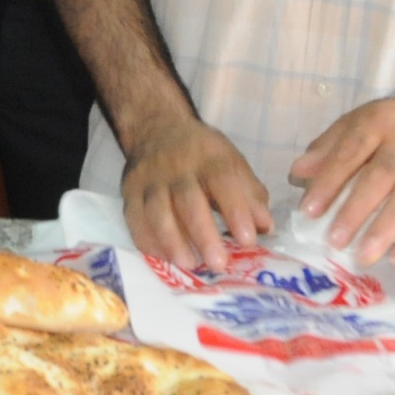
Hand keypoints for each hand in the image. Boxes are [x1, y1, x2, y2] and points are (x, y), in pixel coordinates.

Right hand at [121, 116, 272, 271]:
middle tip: (218, 264)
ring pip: (157, 211)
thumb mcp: (232, 163)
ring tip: (189, 264)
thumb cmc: (202, 155)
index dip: (236, 211)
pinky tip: (163, 258)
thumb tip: (265, 227)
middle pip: (188, 201)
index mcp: (209, 158)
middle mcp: (177, 167)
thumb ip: (250, 195)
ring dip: (172, 241)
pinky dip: (148, 241)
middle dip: (203, 234)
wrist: (157, 130)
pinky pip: (135, 218)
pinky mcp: (130, 191)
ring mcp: (150, 179)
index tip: (247, 241)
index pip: (223, 181)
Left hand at [289, 92, 394, 267]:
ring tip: (364, 256)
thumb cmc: (390, 127)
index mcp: (376, 123)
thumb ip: (327, 148)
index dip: (329, 181)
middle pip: (380, 177)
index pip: (349, 153)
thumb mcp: (356, 124)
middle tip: (334, 240)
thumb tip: (297, 173)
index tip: (308, 211)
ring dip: (386, 229)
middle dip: (355, 210)